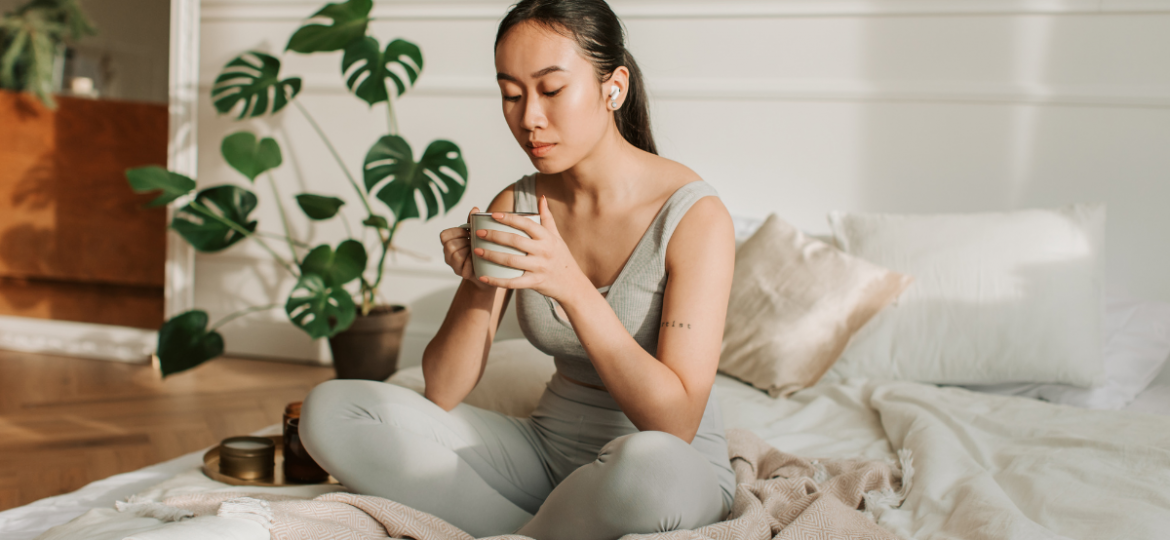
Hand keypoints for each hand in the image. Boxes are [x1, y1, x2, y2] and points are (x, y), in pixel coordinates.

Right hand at [440, 206, 493, 289]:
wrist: (493, 271)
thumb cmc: (483, 250)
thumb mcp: (478, 235)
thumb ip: (474, 223)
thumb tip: (475, 209)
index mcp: (450, 243)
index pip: (444, 235)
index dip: (456, 233)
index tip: (468, 233)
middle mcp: (449, 255)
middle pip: (449, 245)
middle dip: (464, 243)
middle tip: (475, 244)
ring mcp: (455, 266)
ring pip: (456, 255)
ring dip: (469, 252)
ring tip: (478, 252)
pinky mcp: (463, 275)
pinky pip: (464, 267)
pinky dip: (472, 262)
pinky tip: (479, 260)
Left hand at [473, 195, 589, 302]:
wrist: (572, 285)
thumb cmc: (562, 258)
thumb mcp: (557, 237)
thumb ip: (547, 218)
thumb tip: (542, 197)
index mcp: (547, 238)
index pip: (526, 224)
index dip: (509, 218)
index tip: (493, 215)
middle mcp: (544, 251)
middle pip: (515, 241)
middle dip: (495, 235)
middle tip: (478, 232)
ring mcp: (539, 268)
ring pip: (512, 260)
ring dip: (492, 255)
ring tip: (477, 251)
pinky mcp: (535, 283)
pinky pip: (513, 282)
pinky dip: (496, 281)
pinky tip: (483, 277)